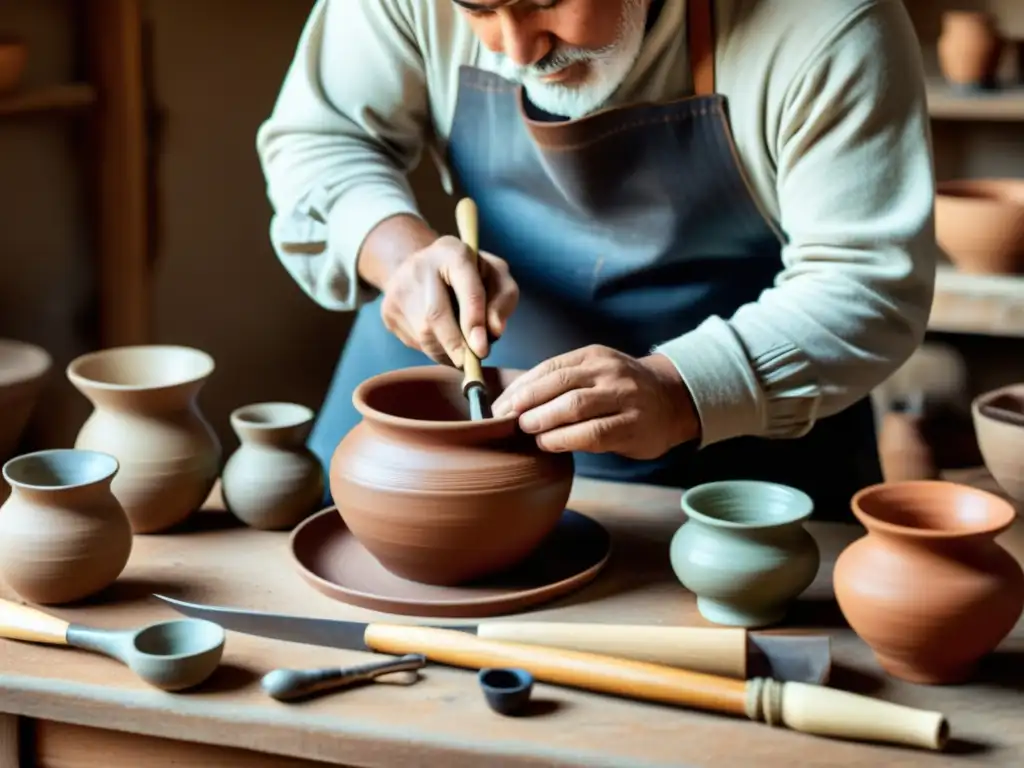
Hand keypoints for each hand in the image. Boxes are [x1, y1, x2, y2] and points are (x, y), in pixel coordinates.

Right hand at [380, 235, 518, 366]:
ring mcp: (399, 288)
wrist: (424, 265)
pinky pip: (413, 341)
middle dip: (455, 346)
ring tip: (462, 350)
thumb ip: (504, 299)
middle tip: (471, 365)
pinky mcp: (388, 310)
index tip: (482, 349)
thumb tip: (493, 331)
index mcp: (453, 253)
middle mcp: (420, 266)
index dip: (473, 321)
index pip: (466, 289)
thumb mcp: (496, 277)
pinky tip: (442, 338)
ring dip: (446, 351)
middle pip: (435, 316)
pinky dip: (433, 349)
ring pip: (423, 334)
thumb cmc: (471, 274)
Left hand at [491, 345, 700, 458]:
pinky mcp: (632, 425)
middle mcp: (608, 372)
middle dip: (526, 403)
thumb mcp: (594, 373)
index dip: (521, 387)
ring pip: (574, 406)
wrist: (673, 400)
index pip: (549, 367)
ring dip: (543, 420)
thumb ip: (562, 382)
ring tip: (526, 430)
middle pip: (559, 384)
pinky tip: (549, 444)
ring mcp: (623, 397)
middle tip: (505, 420)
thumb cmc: (621, 391)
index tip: (499, 405)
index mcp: (593, 356)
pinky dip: (565, 439)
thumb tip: (513, 402)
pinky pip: (593, 432)